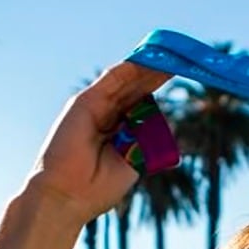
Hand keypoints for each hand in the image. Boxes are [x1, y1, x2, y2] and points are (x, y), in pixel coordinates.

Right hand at [24, 62, 170, 223]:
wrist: (68, 194)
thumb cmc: (98, 186)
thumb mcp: (132, 162)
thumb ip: (146, 141)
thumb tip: (167, 123)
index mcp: (118, 130)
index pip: (141, 102)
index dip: (158, 88)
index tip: (180, 75)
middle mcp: (107, 114)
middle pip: (136, 87)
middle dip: (157, 74)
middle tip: (180, 57)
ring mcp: (96, 106)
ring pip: (126, 80)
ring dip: (148, 67)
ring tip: (170, 54)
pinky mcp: (85, 102)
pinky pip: (112, 79)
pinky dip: (130, 67)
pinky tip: (148, 58)